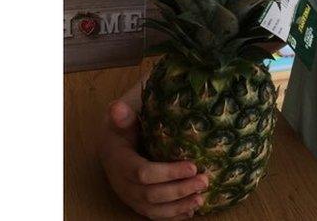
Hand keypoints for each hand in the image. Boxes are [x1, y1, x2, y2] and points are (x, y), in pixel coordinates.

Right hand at [97, 100, 207, 219]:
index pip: (143, 173)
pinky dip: (173, 216)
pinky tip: (190, 212)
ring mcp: (130, 197)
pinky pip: (155, 216)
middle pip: (151, 195)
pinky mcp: (138, 204)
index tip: (193, 166)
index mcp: (119, 162)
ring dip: (179, 206)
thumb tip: (118, 108)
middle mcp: (122, 184)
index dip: (168, 172)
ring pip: (153, 210)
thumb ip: (122, 116)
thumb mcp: (120, 120)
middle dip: (180, 190)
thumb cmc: (122, 130)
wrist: (112, 147)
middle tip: (204, 180)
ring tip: (201, 199)